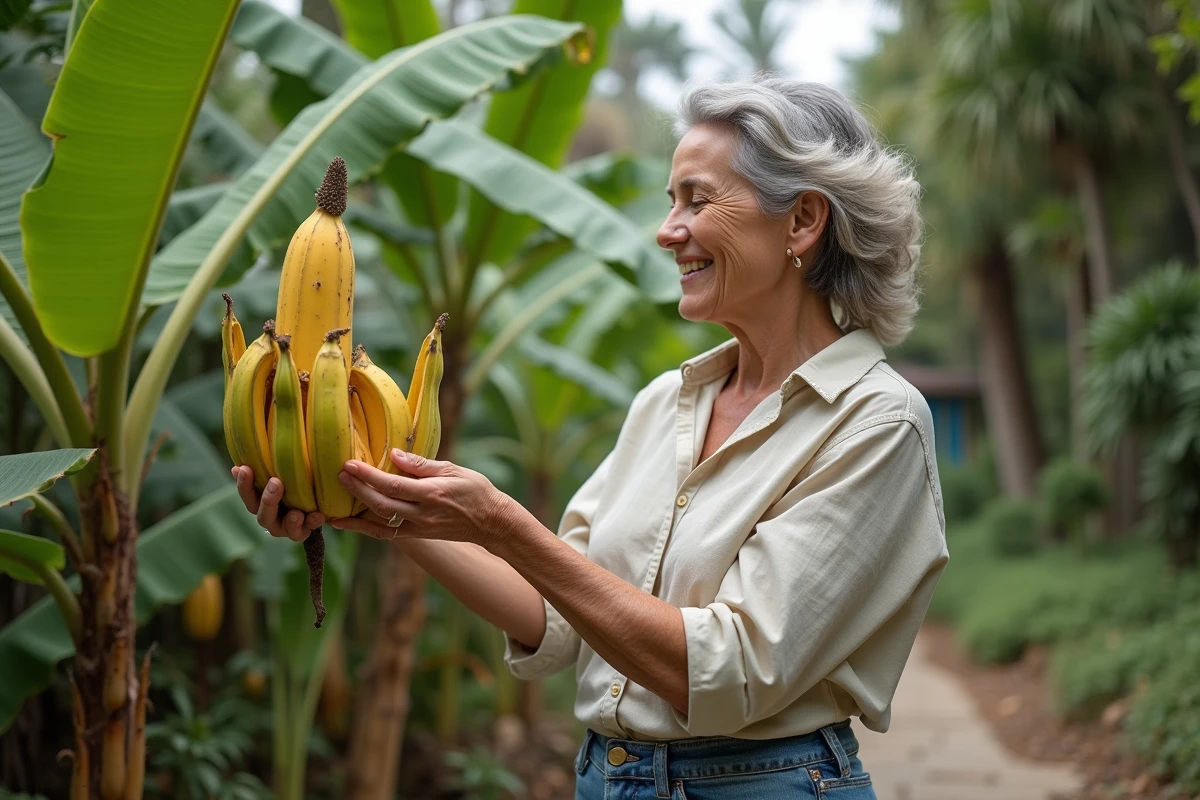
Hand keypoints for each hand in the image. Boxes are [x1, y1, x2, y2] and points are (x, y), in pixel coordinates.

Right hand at [232, 465, 324, 541]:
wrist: (314, 500)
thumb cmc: (290, 482)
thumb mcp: (279, 474)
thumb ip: (262, 471)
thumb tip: (239, 465)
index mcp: (259, 504)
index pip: (248, 496)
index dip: (244, 485)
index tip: (245, 468)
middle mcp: (270, 519)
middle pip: (263, 516)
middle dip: (268, 500)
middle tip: (275, 482)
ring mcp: (286, 528)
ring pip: (283, 529)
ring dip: (290, 521)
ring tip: (296, 513)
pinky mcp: (303, 532)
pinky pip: (306, 532)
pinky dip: (312, 523)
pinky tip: (318, 515)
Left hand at [328, 450, 511, 547]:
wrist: (491, 522)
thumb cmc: (476, 490)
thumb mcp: (453, 469)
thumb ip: (422, 464)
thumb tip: (394, 456)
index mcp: (433, 493)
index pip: (393, 485)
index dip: (368, 476)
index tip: (349, 464)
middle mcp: (423, 514)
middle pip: (381, 504)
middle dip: (357, 490)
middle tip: (338, 475)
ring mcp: (419, 528)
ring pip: (379, 524)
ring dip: (354, 516)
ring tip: (331, 506)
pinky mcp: (418, 535)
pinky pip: (386, 534)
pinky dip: (365, 529)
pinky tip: (347, 523)